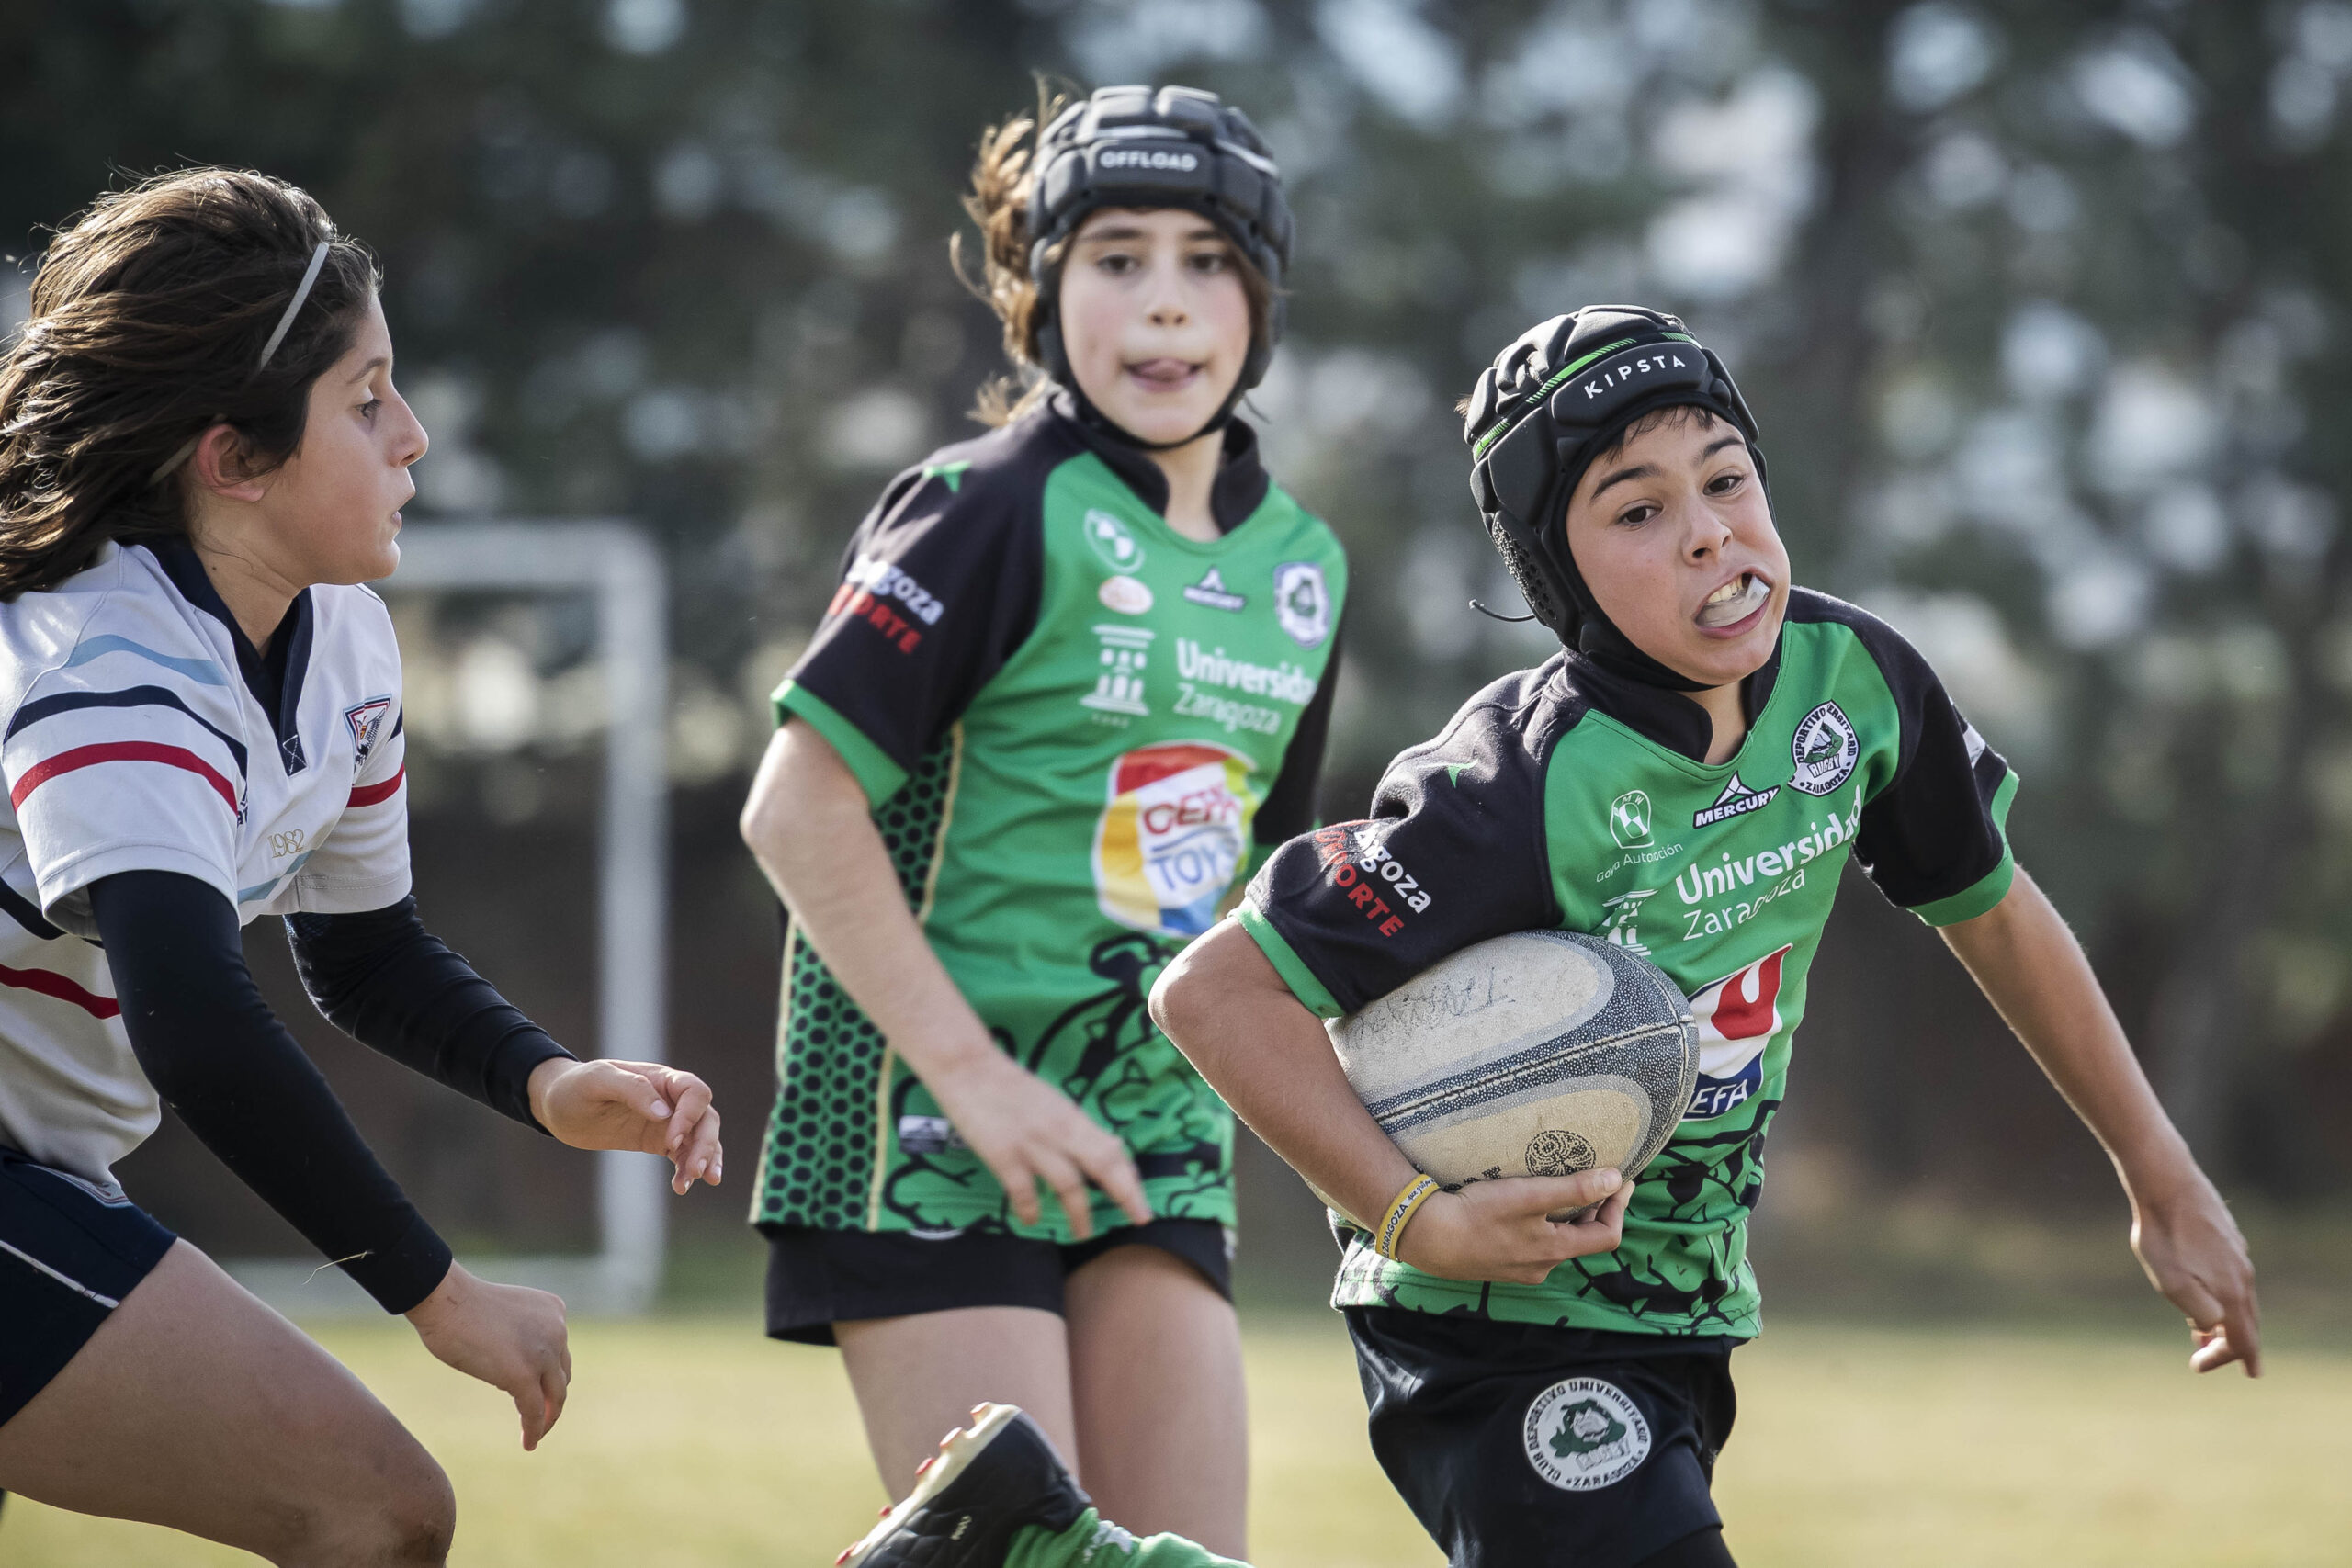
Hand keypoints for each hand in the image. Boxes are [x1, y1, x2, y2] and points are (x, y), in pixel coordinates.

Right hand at [405, 1263, 571, 1449]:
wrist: (444, 1300)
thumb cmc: (460, 1305)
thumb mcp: (505, 1316)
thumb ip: (519, 1337)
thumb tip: (514, 1373)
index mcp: (554, 1311)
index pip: (558, 1352)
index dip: (547, 1375)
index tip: (538, 1393)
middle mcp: (557, 1330)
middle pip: (561, 1375)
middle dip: (553, 1400)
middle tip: (543, 1419)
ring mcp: (542, 1352)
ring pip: (555, 1396)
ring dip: (547, 1418)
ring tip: (536, 1435)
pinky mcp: (524, 1375)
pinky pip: (534, 1410)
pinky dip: (534, 1429)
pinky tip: (529, 1443)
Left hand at [529, 1057, 721, 1195]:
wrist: (558, 1106)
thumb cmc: (576, 1086)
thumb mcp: (598, 1080)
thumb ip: (632, 1090)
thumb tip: (664, 1113)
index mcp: (660, 1079)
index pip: (694, 1093)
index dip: (690, 1116)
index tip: (671, 1141)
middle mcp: (670, 1099)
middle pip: (705, 1118)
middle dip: (705, 1145)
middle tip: (694, 1171)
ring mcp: (666, 1122)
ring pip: (701, 1139)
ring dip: (704, 1159)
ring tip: (696, 1181)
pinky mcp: (657, 1142)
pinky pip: (683, 1155)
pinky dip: (688, 1170)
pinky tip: (682, 1186)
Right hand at [921, 1046, 1150, 1239]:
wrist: (967, 1067)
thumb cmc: (1009, 1085)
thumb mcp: (1052, 1103)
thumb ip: (1077, 1127)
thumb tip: (1109, 1146)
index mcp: (1072, 1117)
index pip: (1111, 1150)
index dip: (1130, 1177)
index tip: (1141, 1199)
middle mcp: (1059, 1131)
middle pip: (1102, 1165)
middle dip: (1125, 1193)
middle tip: (1140, 1218)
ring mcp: (1032, 1144)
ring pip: (1069, 1185)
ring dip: (1080, 1213)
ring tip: (1084, 1233)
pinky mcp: (1003, 1156)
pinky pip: (1024, 1191)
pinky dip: (1030, 1209)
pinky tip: (1031, 1221)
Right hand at [1397, 1169, 1632, 1283]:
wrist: (1427, 1236)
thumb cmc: (1478, 1214)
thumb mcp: (1530, 1195)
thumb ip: (1574, 1189)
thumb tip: (1615, 1180)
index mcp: (1555, 1251)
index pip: (1607, 1236)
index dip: (1618, 1207)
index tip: (1622, 1180)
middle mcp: (1542, 1267)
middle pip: (1583, 1239)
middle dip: (1594, 1209)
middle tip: (1595, 1178)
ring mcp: (1520, 1270)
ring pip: (1557, 1242)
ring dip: (1567, 1217)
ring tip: (1561, 1187)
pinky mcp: (1500, 1265)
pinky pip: (1535, 1245)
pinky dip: (1543, 1225)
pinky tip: (1527, 1207)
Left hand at [2130, 1170, 2260, 1375]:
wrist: (2165, 1180)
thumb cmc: (2162, 1232)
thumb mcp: (2170, 1281)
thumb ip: (2196, 1310)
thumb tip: (2212, 1326)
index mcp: (2231, 1292)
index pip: (2242, 1339)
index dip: (2228, 1359)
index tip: (2202, 1368)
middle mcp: (2242, 1276)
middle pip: (2244, 1322)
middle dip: (2225, 1343)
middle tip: (2203, 1356)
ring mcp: (2238, 1254)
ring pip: (2239, 1298)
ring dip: (2223, 1318)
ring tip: (2201, 1330)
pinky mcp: (2228, 1237)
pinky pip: (2232, 1276)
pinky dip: (2221, 1293)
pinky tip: (2206, 1289)